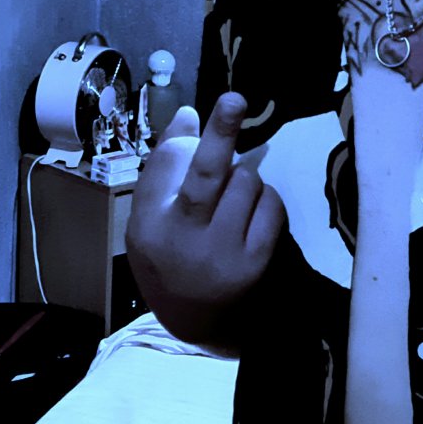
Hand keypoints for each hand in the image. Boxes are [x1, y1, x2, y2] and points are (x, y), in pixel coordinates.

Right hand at [125, 92, 286, 346]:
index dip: (183, 138)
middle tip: (234, 101)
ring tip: (234, 197)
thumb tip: (188, 114)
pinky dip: (266, 198)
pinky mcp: (256, 262)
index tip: (198, 108)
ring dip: (246, 177)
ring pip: (246, 182)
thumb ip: (166, 168)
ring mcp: (223, 252)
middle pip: (206, 175)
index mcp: (151, 225)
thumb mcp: (151, 220)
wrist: (200, 322)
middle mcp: (184, 238)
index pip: (165, 171)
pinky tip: (253, 212)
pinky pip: (271, 206)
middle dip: (221, 135)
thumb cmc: (171, 258)